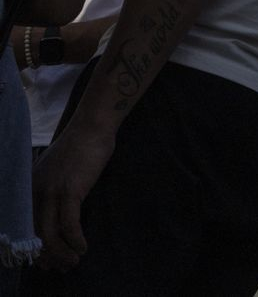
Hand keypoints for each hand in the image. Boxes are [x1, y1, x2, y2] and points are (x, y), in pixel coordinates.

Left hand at [33, 121, 116, 268]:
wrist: (91, 128)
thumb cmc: (80, 146)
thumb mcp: (57, 170)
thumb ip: (53, 188)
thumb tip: (59, 210)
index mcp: (30, 188)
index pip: (26, 226)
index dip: (35, 247)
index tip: (46, 262)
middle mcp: (35, 193)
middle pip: (36, 234)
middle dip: (48, 256)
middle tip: (61, 268)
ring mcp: (51, 192)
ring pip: (50, 235)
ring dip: (62, 253)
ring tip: (73, 262)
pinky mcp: (70, 192)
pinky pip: (69, 225)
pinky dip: (75, 240)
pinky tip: (83, 247)